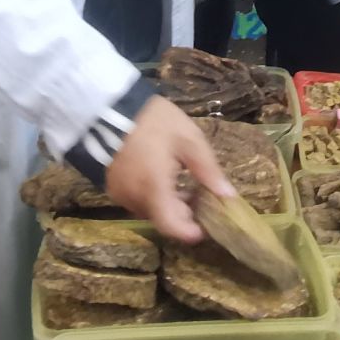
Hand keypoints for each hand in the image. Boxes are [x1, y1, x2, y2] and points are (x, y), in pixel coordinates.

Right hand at [103, 95, 233, 244]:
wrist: (112, 107)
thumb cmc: (154, 121)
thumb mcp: (189, 139)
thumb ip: (208, 170)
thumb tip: (228, 196)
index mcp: (154, 189)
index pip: (171, 227)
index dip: (189, 232)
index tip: (205, 226)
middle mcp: (134, 198)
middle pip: (162, 219)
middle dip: (182, 213)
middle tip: (198, 196)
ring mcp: (119, 193)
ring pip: (149, 210)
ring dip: (167, 204)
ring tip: (181, 183)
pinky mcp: (111, 186)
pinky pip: (136, 200)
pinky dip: (151, 196)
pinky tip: (160, 177)